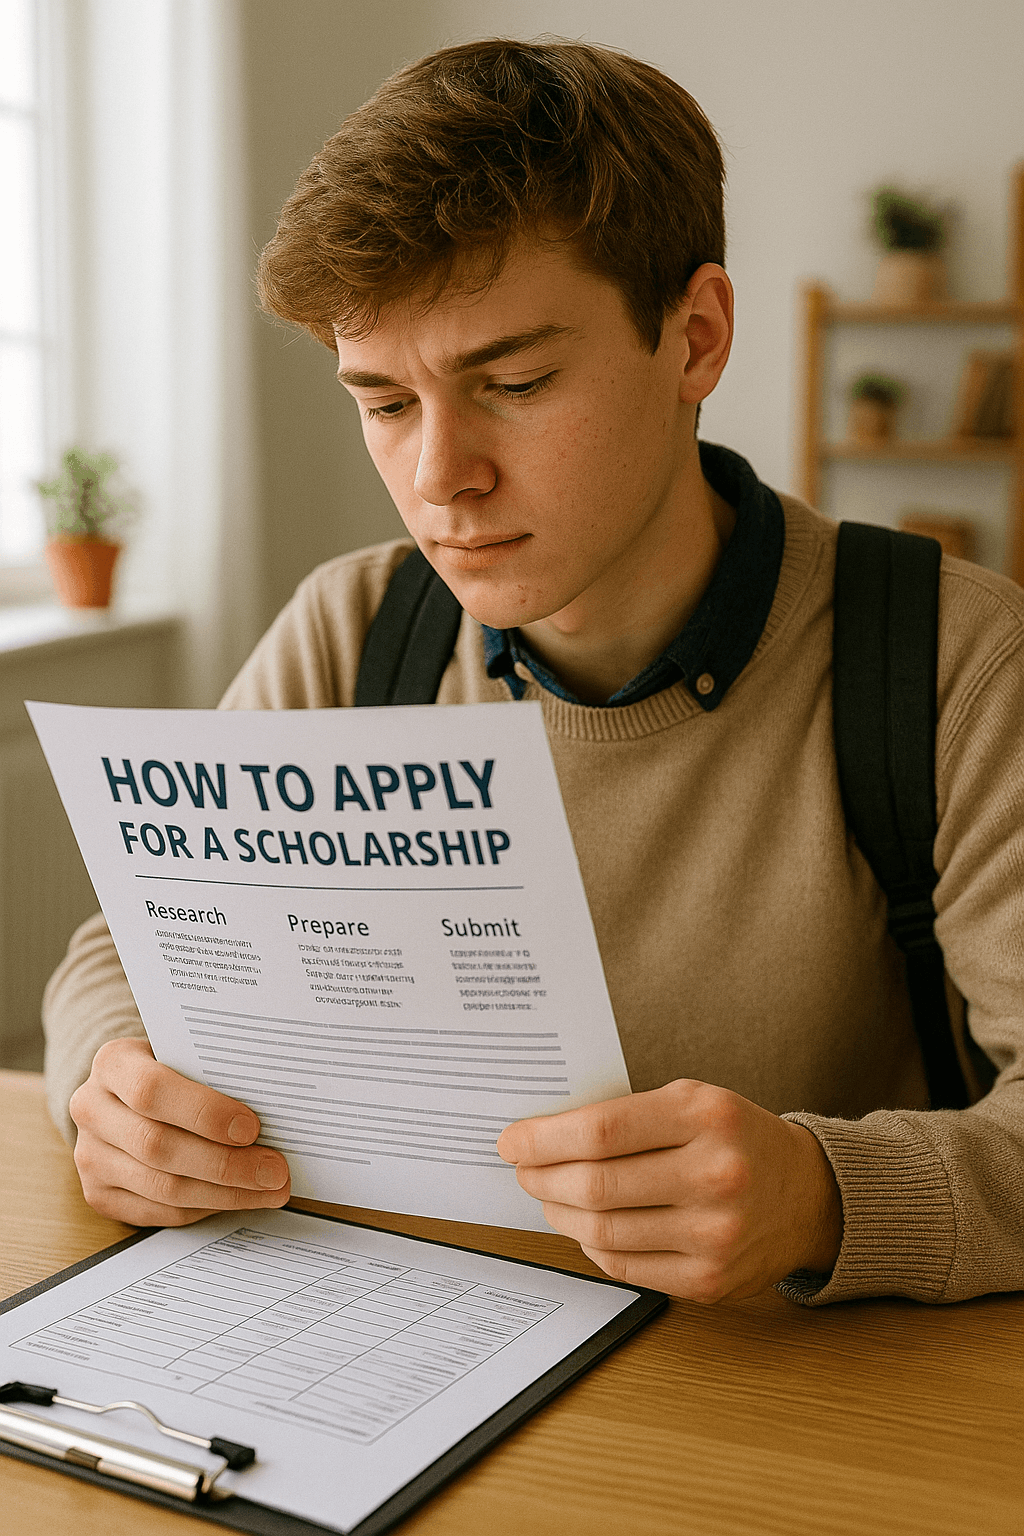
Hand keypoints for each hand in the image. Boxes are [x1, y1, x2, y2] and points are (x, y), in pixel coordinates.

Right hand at [69, 1038, 290, 1226]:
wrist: (126, 1093)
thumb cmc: (173, 1070)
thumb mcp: (187, 1056)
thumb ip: (214, 1075)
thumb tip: (274, 1110)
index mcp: (113, 1063)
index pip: (152, 1091)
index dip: (204, 1113)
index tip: (251, 1127)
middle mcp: (91, 1109)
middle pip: (158, 1146)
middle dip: (225, 1164)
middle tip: (274, 1170)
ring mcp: (90, 1156)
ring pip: (161, 1187)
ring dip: (223, 1194)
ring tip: (268, 1189)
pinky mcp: (98, 1193)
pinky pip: (157, 1211)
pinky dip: (204, 1207)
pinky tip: (236, 1198)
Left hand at [497, 1080, 841, 1302]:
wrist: (807, 1194)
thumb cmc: (735, 1139)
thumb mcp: (692, 1101)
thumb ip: (626, 1114)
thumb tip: (544, 1137)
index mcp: (707, 1117)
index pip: (603, 1129)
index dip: (545, 1138)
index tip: (513, 1141)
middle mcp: (716, 1176)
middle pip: (596, 1184)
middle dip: (542, 1178)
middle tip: (524, 1170)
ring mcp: (715, 1235)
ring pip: (603, 1231)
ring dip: (560, 1213)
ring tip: (549, 1196)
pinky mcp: (710, 1281)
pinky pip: (625, 1266)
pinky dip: (592, 1246)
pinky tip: (586, 1226)